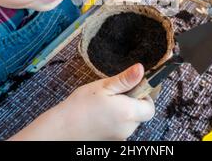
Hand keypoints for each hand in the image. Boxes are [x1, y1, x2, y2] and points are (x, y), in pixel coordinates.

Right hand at [9, 63, 154, 140]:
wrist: (61, 129)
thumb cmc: (80, 106)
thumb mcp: (104, 86)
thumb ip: (125, 79)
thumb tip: (141, 69)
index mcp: (128, 113)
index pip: (150, 107)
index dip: (145, 96)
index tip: (132, 88)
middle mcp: (127, 129)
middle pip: (140, 114)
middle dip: (132, 102)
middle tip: (113, 94)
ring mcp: (120, 138)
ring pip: (130, 121)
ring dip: (123, 111)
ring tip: (104, 104)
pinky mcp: (112, 142)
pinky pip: (120, 128)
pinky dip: (115, 120)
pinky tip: (100, 114)